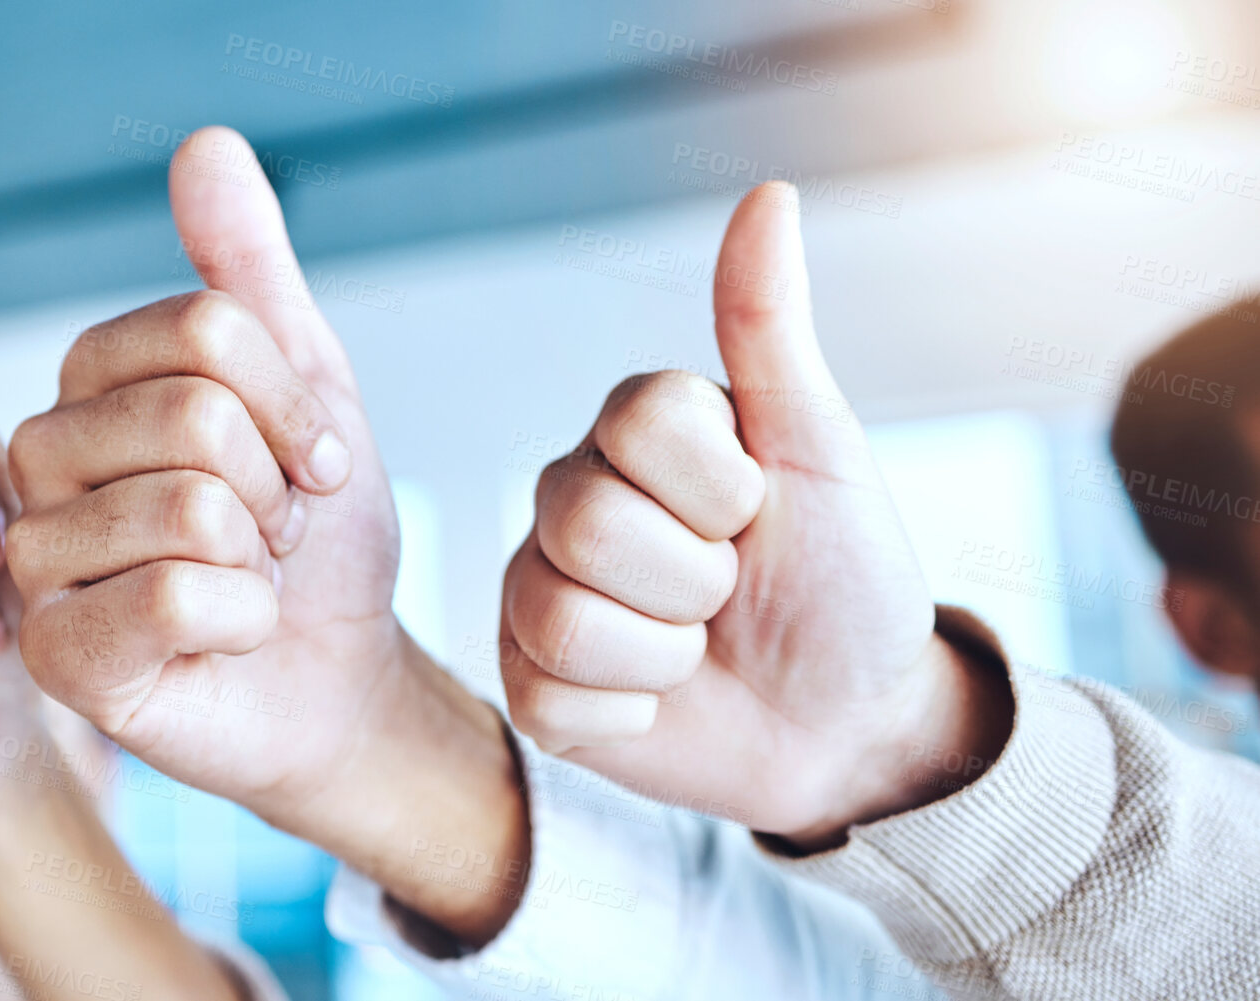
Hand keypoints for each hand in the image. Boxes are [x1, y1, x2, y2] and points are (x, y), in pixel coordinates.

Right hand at [6, 127, 526, 943]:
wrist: (335, 673)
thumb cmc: (309, 540)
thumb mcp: (304, 387)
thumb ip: (247, 273)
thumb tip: (204, 143)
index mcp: (85, 387)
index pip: (203, 330)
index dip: (292, 397)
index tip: (311, 457)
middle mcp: (38, 462)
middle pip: (196, 416)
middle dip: (279, 487)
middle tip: (273, 531)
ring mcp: (37, 561)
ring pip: (188, 508)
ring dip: (262, 558)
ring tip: (245, 579)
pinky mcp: (57, 657)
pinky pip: (174, 599)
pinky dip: (246, 619)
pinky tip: (227, 637)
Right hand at [499, 182, 1010, 848]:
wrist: (850, 726)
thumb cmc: (844, 582)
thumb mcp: (822, 453)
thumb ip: (768, 330)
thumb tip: (770, 195)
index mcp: (637, 435)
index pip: (635, 424)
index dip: (718, 487)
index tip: (760, 511)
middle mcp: (572, 500)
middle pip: (585, 521)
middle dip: (695, 578)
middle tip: (731, 593)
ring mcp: (539, 590)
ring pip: (561, 615)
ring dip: (664, 653)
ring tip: (697, 651)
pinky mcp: (530, 682)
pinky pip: (548, 695)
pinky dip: (629, 715)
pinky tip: (661, 703)